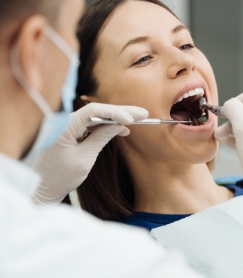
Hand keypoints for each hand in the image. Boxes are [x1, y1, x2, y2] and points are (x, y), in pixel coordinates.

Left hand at [32, 103, 147, 203]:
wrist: (42, 189)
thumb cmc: (59, 177)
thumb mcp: (84, 159)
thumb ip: (101, 138)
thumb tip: (119, 125)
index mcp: (64, 126)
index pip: (92, 111)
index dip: (114, 112)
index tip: (131, 119)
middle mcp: (66, 122)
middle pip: (97, 111)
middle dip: (121, 112)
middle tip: (143, 113)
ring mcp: (69, 127)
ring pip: (97, 117)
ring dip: (117, 118)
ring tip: (138, 120)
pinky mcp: (73, 133)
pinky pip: (93, 125)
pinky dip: (108, 126)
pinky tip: (123, 128)